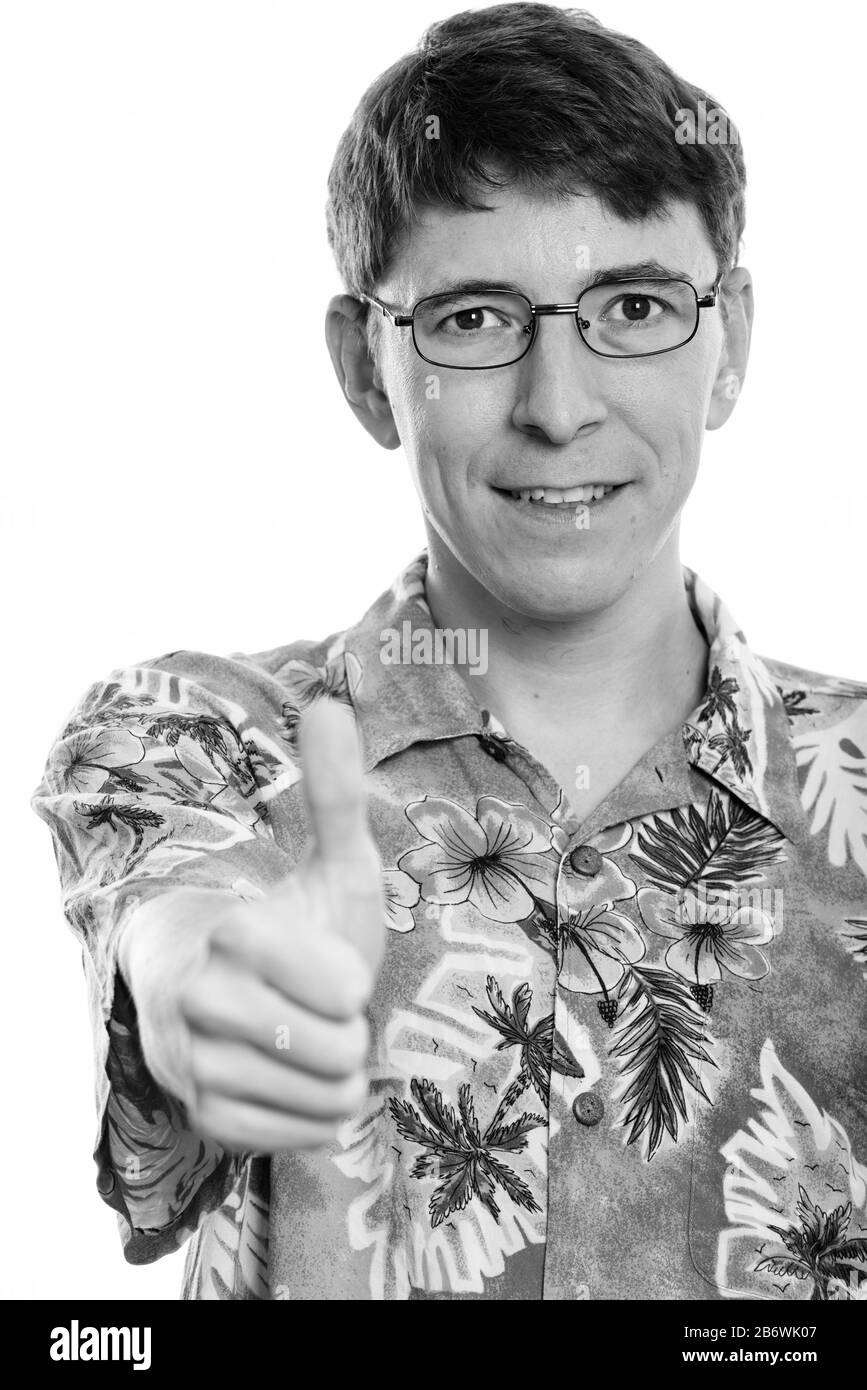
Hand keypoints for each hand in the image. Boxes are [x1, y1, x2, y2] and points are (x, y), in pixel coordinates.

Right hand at [125, 699, 385, 1154]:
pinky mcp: (200, 1117)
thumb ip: (334, 793)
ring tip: (309, 1039)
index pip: (335, 986)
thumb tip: (330, 702)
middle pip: (331, 1048)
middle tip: (320, 1008)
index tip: (334, 968)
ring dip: (337, 1075)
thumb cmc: (296, 923)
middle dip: (347, 1030)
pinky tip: (296, 1080)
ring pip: (319, 1097)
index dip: (350, 980)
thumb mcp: (331, 862)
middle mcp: (192, 1000)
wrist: (232, 994)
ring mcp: (190, 1065)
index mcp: (226, 931)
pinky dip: (315, 1114)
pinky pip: (295, 1137)